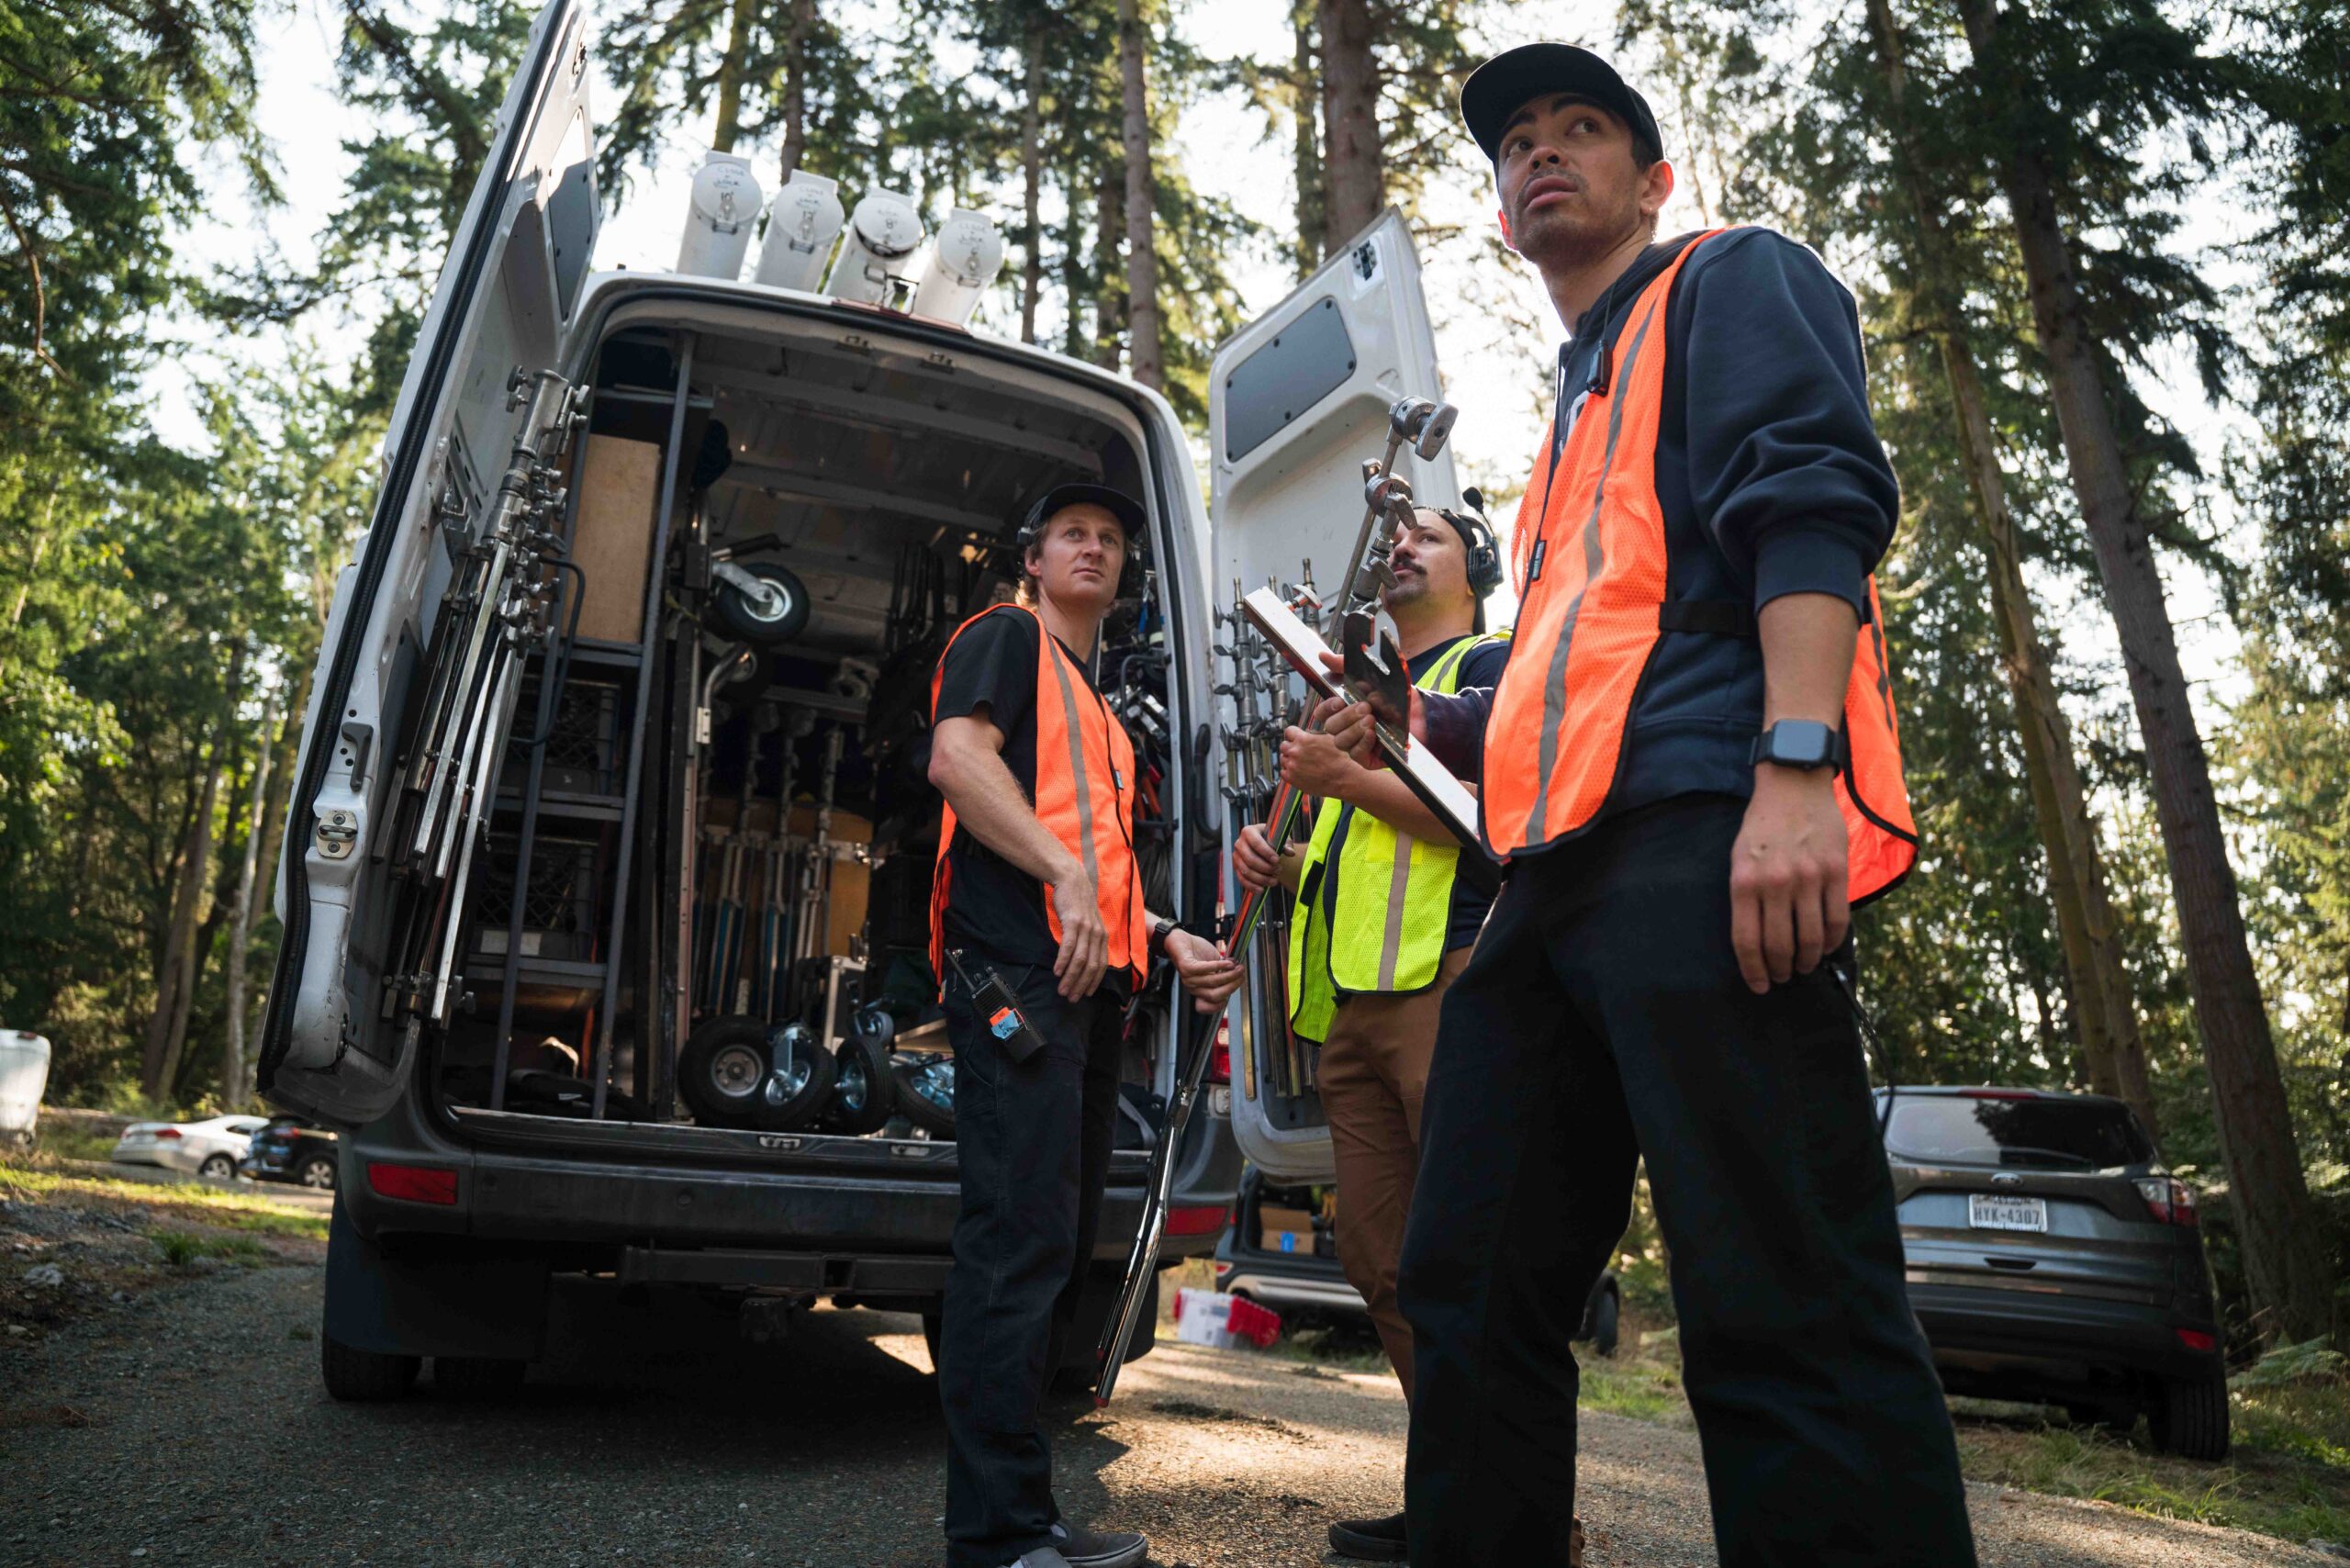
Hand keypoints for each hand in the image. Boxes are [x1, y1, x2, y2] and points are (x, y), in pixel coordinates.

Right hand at [1050, 867, 1108, 999]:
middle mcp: (1097, 934)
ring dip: (1071, 978)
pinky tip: (1057, 971)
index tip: (1085, 995)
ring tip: (1062, 989)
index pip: (1101, 965)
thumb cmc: (1077, 903)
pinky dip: (1063, 961)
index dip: (1094, 982)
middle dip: (1081, 985)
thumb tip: (1082, 961)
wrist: (1071, 880)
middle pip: (1091, 966)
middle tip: (1071, 998)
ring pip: (1080, 960)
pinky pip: (1069, 947)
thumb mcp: (1088, 923)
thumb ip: (1088, 940)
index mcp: (1102, 936)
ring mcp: (1086, 928)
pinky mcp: (1074, 922)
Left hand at [1164, 928, 1245, 1012]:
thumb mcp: (1213, 966)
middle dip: (1232, 986)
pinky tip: (1228, 962)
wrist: (1179, 940)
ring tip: (1237, 966)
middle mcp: (1193, 988)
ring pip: (1213, 982)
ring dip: (1229, 974)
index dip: (1226, 1001)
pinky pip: (1204, 969)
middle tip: (1241, 974)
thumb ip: (1223, 974)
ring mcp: (1189, 979)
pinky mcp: (1186, 967)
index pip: (1211, 1005)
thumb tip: (1237, 976)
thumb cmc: (1196, 952)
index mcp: (1200, 990)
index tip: (1237, 987)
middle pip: (1216, 996)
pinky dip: (1219, 966)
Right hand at [1233, 822, 1282, 891]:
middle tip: (1279, 870)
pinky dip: (1252, 886)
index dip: (1266, 852)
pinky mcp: (1236, 869)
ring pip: (1246, 871)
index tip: (1277, 860)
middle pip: (1250, 859)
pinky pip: (1242, 880)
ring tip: (1275, 881)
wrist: (1265, 847)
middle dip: (1266, 868)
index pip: (1256, 842)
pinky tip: (1262, 890)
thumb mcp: (1281, 838)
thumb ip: (1286, 844)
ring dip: (1261, 879)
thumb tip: (1290, 852)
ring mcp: (1236, 857)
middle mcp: (1239, 844)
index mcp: (1248, 832)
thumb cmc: (1273, 841)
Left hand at [1279, 719, 1358, 797]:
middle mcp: (1295, 752)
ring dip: (1290, 760)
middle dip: (1291, 747)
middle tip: (1299, 752)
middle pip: (1283, 745)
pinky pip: (1283, 772)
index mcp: (1303, 739)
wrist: (1342, 778)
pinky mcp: (1291, 778)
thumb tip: (1306, 734)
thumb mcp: (1328, 738)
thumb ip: (1313, 735)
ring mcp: (1292, 765)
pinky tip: (1299, 772)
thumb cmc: (1338, 760)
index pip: (1289, 731)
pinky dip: (1289, 772)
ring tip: (1302, 764)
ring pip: (1283, 759)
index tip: (1294, 738)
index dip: (1293, 735)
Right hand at [1310, 652, 1421, 766]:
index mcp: (1345, 710)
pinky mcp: (1369, 759)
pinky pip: (1356, 755)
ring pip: (1340, 742)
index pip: (1323, 713)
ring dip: (1354, 730)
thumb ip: (1346, 666)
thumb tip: (1323, 656)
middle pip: (1331, 727)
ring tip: (1371, 719)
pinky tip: (1372, 734)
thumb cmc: (1398, 697)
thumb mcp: (1374, 676)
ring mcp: (1357, 744)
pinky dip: (1362, 743)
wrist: (1424, 714)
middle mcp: (1348, 728)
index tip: (1339, 700)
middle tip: (1366, 708)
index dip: (1327, 707)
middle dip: (1346, 717)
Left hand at [1729, 765, 1849, 993]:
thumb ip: (1746, 897)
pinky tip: (1825, 947)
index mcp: (1744, 881)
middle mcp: (1775, 883)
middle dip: (1780, 970)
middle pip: (1779, 945)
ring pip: (1810, 938)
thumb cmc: (1762, 825)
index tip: (1759, 985)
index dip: (1753, 971)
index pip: (1746, 941)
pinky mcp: (1835, 872)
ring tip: (1803, 966)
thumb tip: (1757, 940)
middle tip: (1782, 977)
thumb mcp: (1739, 858)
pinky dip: (1832, 941)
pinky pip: (1837, 919)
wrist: (1793, 785)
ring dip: (1806, 960)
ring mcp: (1808, 878)